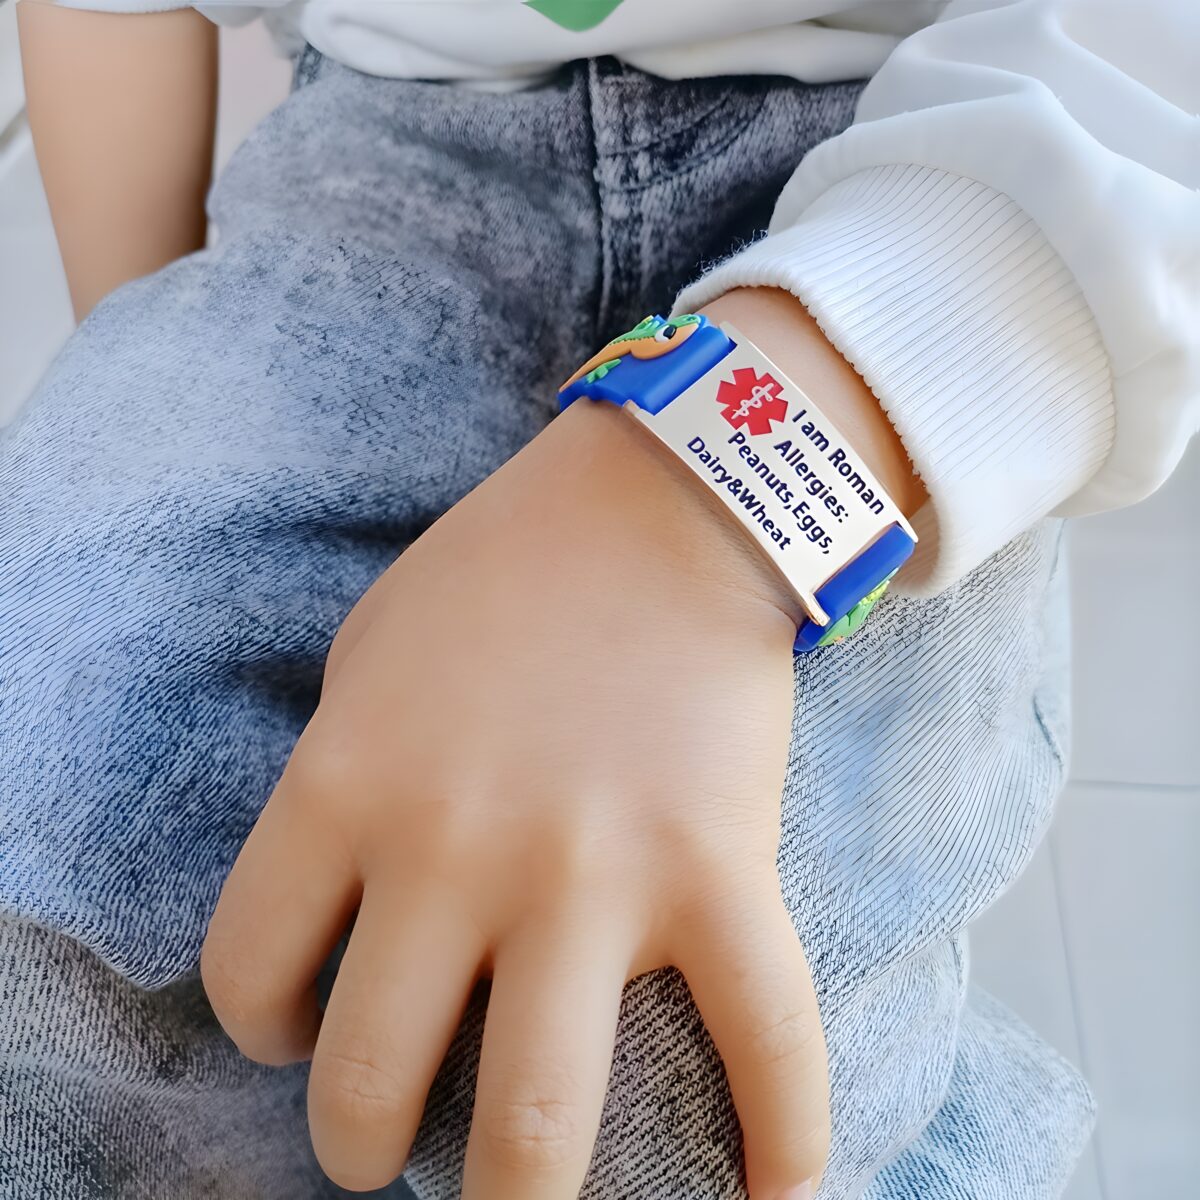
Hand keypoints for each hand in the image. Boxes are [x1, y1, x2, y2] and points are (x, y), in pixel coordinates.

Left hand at [201, 288, 919, 1198]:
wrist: (660, 505)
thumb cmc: (504, 572)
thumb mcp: (369, 659)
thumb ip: (339, 782)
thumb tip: (341, 903)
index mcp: (350, 787)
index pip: (249, 973)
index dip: (263, 1022)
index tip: (300, 1020)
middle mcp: (456, 851)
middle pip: (371, 1087)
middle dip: (364, 1146)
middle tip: (389, 1137)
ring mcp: (593, 873)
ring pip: (538, 1126)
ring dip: (511, 1195)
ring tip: (513, 1195)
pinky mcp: (718, 870)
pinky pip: (766, 1043)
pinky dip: (785, 1142)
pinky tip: (778, 1198)